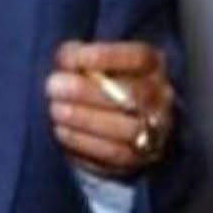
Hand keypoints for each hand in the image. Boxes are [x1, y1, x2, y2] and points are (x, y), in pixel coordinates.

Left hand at [45, 40, 174, 177]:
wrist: (109, 118)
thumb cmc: (95, 79)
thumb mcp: (87, 59)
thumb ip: (77, 55)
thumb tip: (65, 61)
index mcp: (152, 64)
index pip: (139, 57)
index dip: (104, 56)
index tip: (67, 60)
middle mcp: (161, 96)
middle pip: (133, 94)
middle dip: (86, 91)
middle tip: (52, 86)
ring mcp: (156, 130)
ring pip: (128, 128)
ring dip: (84, 119)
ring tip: (55, 109)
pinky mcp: (140, 157)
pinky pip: (116, 153)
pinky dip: (84, 142)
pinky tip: (61, 130)